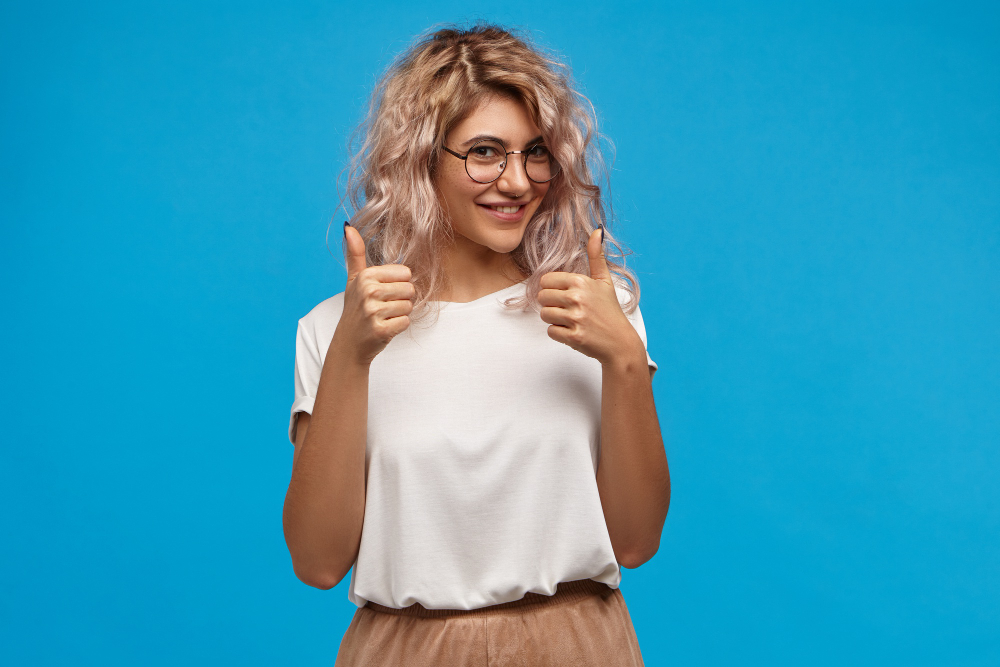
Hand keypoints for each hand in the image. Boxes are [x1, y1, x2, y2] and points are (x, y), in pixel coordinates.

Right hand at [334, 223, 414, 365]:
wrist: (349, 343)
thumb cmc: (355, 308)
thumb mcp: (354, 280)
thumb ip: (355, 253)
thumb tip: (348, 227)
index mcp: (365, 276)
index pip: (405, 273)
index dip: (399, 284)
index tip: (384, 292)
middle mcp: (368, 292)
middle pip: (410, 289)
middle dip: (402, 300)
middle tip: (385, 307)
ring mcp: (373, 312)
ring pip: (409, 306)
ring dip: (400, 314)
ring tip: (384, 317)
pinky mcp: (381, 330)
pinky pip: (406, 322)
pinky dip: (399, 326)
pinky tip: (385, 327)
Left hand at [537, 227, 644, 365]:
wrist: (620, 342)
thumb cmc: (610, 310)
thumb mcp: (604, 281)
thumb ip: (596, 256)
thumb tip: (597, 230)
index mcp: (581, 282)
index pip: (546, 281)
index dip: (552, 289)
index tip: (565, 295)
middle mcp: (578, 298)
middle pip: (542, 297)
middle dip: (551, 304)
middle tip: (568, 310)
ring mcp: (576, 318)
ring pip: (544, 314)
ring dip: (554, 319)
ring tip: (570, 320)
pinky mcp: (574, 337)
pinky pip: (551, 331)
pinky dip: (559, 334)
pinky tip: (573, 331)